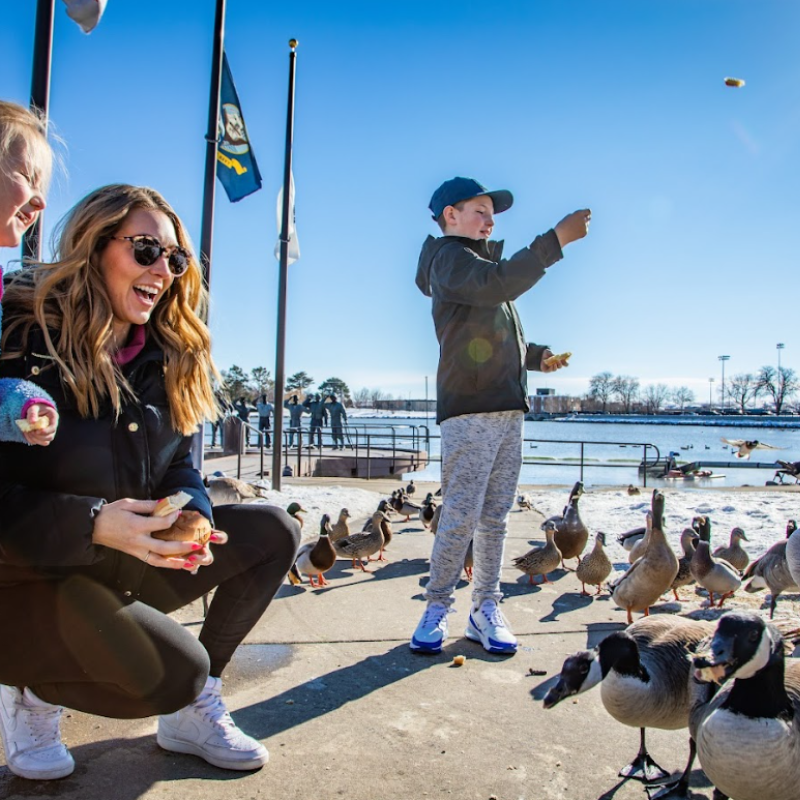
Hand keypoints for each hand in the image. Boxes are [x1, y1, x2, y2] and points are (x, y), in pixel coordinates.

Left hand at [23, 403, 58, 446]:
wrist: (35, 410)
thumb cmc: (36, 408)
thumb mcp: (34, 408)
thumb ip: (33, 413)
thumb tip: (32, 422)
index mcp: (54, 418)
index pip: (53, 428)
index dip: (46, 431)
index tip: (37, 431)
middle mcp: (52, 427)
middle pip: (50, 437)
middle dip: (39, 436)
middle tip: (31, 431)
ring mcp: (48, 433)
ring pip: (45, 442)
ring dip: (36, 439)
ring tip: (28, 432)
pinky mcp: (42, 436)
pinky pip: (38, 442)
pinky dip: (31, 440)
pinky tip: (27, 434)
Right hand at [92, 498, 221, 571]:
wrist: (93, 527)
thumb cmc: (111, 513)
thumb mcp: (128, 503)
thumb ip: (148, 505)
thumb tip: (166, 503)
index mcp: (136, 526)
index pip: (159, 524)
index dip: (172, 517)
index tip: (180, 512)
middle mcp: (137, 541)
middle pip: (162, 547)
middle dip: (181, 547)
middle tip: (197, 544)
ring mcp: (136, 550)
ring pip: (158, 560)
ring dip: (176, 562)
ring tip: (192, 562)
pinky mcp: (135, 555)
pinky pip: (152, 561)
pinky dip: (165, 564)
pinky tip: (177, 564)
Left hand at [540, 349, 568, 372]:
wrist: (540, 356)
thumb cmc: (547, 353)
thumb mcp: (549, 352)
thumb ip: (552, 354)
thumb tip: (556, 356)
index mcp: (559, 361)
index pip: (565, 364)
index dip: (566, 363)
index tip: (565, 361)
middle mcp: (556, 365)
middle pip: (560, 366)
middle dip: (559, 364)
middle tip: (558, 361)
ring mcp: (552, 368)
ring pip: (555, 369)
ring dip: (555, 366)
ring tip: (554, 363)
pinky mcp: (547, 370)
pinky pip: (550, 370)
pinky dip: (551, 368)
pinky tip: (551, 365)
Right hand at [554, 209, 590, 247]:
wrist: (561, 235)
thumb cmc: (563, 226)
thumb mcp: (569, 217)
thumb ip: (577, 216)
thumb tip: (583, 217)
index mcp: (579, 213)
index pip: (588, 211)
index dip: (586, 213)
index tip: (585, 215)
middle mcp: (583, 219)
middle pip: (588, 217)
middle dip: (585, 219)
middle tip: (580, 222)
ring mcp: (585, 226)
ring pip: (587, 224)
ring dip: (582, 225)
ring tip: (573, 229)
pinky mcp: (585, 232)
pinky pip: (585, 230)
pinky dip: (581, 231)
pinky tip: (575, 233)